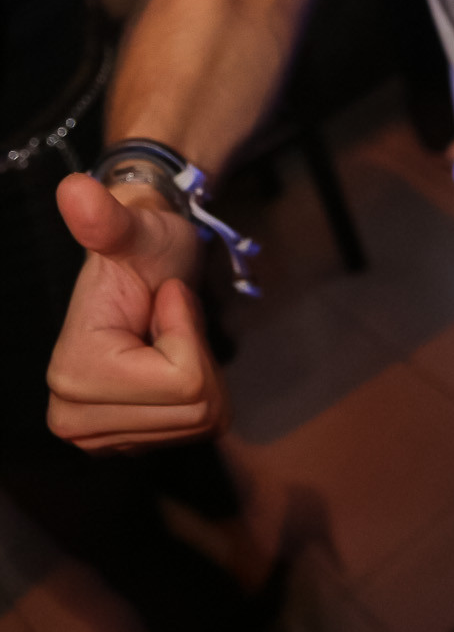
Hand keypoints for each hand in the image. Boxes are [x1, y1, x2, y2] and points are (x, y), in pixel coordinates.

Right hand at [47, 173, 228, 452]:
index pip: (183, 382)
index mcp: (74, 375)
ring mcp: (101, 437)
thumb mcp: (136, 231)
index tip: (164, 298)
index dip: (188, 329)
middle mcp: (76, 419)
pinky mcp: (128, 441)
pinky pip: (199, 429)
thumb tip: (75, 190)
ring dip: (201, 371)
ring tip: (167, 336)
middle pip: (195, 410)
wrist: (144, 266)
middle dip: (199, 355)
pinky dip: (199, 391)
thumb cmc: (144, 247)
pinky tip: (170, 361)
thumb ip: (107, 220)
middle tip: (168, 318)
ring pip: (201, 422)